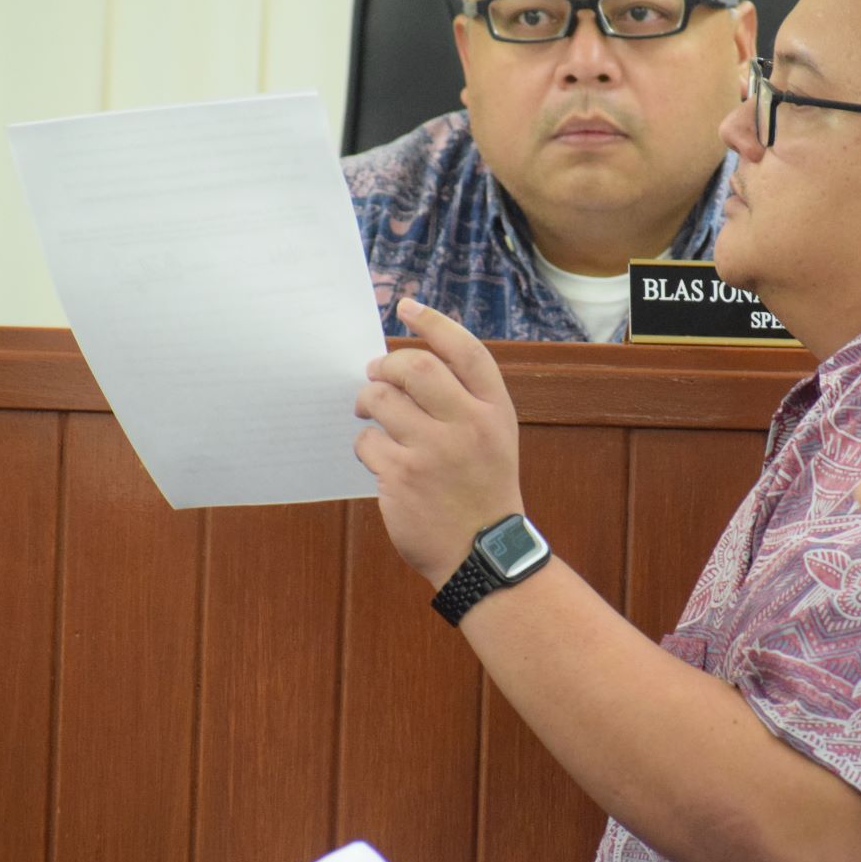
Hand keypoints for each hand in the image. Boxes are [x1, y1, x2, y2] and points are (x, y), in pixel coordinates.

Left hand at [353, 298, 524, 584]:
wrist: (483, 553)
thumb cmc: (483, 487)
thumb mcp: (495, 436)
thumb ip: (464, 398)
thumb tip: (405, 362)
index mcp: (494, 410)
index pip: (465, 349)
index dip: (433, 323)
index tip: (406, 308)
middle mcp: (468, 425)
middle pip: (414, 366)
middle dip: (385, 365)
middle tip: (375, 375)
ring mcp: (435, 452)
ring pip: (381, 400)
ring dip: (367, 401)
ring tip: (368, 412)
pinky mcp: (403, 478)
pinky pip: (367, 442)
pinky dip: (365, 444)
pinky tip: (377, 457)